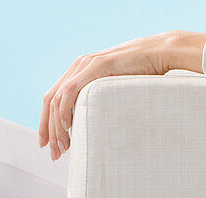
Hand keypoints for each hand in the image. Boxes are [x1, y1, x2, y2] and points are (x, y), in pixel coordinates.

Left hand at [39, 32, 168, 160]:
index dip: (46, 122)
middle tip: (55, 153)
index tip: (47, 144)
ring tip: (62, 146)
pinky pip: (71, 89)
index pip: (53, 98)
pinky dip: (65, 109)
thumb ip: (99, 97)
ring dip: (57, 126)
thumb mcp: (113, 87)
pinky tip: (67, 125)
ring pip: (58, 98)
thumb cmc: (142, 71)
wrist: (159, 53)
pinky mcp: (97, 65)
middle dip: (49, 130)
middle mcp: (79, 65)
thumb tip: (91, 122)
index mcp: (81, 70)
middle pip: (51, 101)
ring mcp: (86, 64)